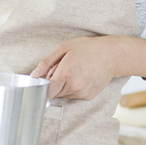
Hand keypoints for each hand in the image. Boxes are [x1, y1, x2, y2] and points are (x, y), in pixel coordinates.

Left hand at [30, 35, 145, 100]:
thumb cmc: (88, 48)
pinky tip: (81, 76)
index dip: (43, 87)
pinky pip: (73, 96)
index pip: (47, 92)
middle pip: (54, 93)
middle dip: (54, 82)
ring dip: (63, 85)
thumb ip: (46, 62)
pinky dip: (73, 88)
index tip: (43, 81)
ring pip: (63, 95)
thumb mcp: (64, 48)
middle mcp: (74, 87)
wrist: (111, 55)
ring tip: (74, 71)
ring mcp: (81, 93)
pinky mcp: (87, 97)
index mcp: (66, 74)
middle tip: (62, 68)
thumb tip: (34, 75)